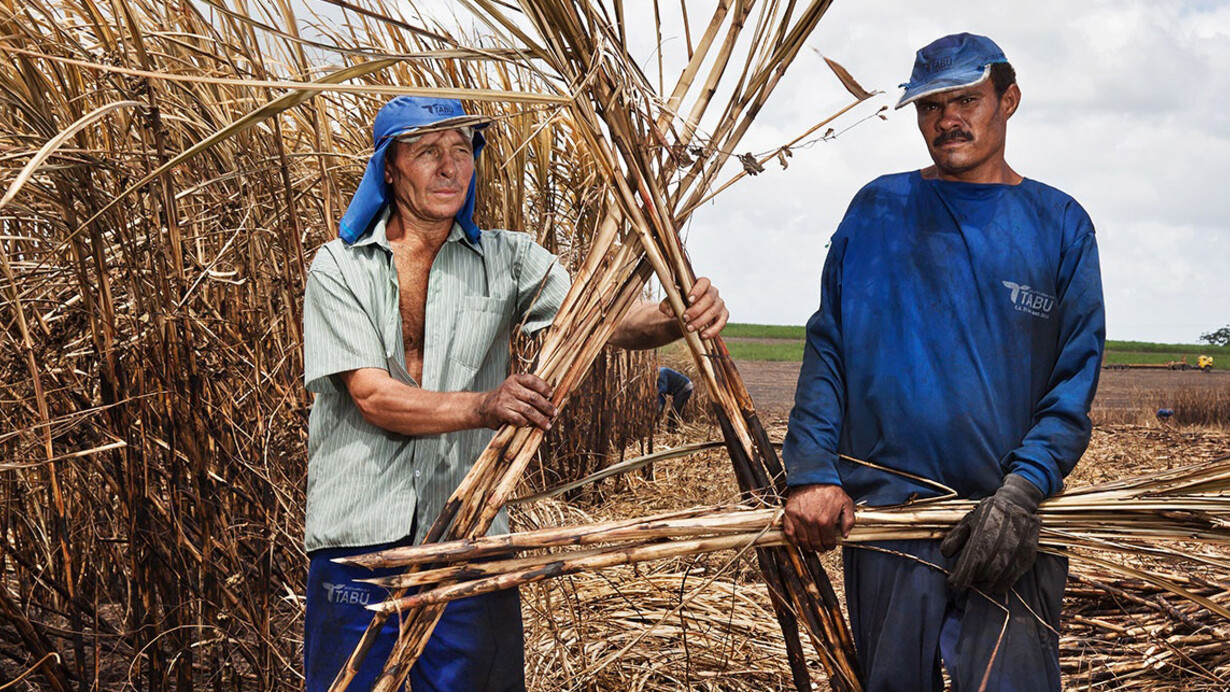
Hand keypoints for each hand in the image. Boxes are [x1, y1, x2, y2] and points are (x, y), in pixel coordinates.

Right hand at [475, 374, 556, 430]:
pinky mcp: (501, 412)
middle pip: (533, 397)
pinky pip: (519, 419)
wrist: (483, 407)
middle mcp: (509, 387)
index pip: (533, 380)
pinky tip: (529, 425)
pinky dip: (526, 423)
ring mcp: (505, 400)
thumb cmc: (505, 399)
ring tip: (548, 424)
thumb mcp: (515, 388)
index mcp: (515, 379)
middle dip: (546, 406)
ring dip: (540, 419)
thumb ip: (529, 390)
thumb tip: (551, 399)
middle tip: (554, 412)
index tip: (551, 395)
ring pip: (528, 410)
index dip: (544, 387)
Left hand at [660, 276, 727, 338]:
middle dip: (696, 310)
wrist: (687, 316)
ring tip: (690, 328)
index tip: (689, 299)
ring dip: (701, 321)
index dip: (698, 290)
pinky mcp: (723, 316)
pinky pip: (721, 323)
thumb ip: (668, 305)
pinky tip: (703, 335)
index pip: (704, 282)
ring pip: (714, 311)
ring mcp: (719, 304)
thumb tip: (671, 312)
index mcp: (702, 284)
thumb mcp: (671, 303)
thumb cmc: (680, 304)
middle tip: (685, 318)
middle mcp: (713, 292)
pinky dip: (713, 330)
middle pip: (709, 299)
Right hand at [783, 483, 854, 552]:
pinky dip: (793, 540)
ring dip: (808, 547)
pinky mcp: (790, 515)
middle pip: (815, 544)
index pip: (828, 542)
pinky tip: (798, 542)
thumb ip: (849, 521)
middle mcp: (811, 522)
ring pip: (803, 541)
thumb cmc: (829, 490)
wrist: (813, 478)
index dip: (830, 546)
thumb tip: (845, 535)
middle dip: (820, 548)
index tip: (830, 546)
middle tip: (821, 547)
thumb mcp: (846, 503)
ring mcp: (799, 519)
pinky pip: (789, 533)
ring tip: (811, 546)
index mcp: (826, 521)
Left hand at [940, 474, 1043, 594]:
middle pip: (978, 581)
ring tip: (981, 574)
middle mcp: (996, 555)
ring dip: (984, 583)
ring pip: (993, 585)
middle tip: (968, 575)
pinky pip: (1009, 583)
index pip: (964, 574)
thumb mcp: (968, 521)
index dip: (956, 581)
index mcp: (979, 544)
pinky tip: (995, 574)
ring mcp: (1012, 560)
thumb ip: (955, 538)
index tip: (953, 582)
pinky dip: (999, 583)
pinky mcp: (1024, 562)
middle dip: (970, 581)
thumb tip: (945, 555)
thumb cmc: (989, 513)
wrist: (1018, 503)